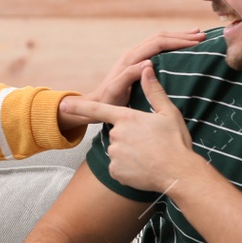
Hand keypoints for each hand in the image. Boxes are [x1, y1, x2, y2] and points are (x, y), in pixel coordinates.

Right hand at [58, 28, 205, 132]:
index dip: (181, 36)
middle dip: (181, 36)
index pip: (162, 39)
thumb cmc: (122, 95)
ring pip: (147, 49)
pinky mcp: (116, 83)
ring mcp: (123, 67)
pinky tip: (149, 64)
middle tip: (202, 35)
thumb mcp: (143, 82)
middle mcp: (131, 56)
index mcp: (139, 55)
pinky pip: (128, 73)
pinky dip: (139, 67)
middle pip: (159, 39)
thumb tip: (179, 67)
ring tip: (189, 42)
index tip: (200, 35)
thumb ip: (156, 73)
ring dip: (169, 43)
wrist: (96, 106)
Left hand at [63, 63, 196, 193]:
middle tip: (151, 144)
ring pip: (118, 151)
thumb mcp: (168, 113)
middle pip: (117, 133)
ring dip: (130, 154)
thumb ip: (154, 91)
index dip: (79, 106)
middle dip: (130, 138)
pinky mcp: (115, 171)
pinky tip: (143, 169)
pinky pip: (119, 168)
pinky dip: (129, 169)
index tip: (63, 104)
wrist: (179, 174)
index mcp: (126, 118)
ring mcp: (114, 154)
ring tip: (150, 157)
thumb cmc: (175, 142)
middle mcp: (116, 135)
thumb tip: (146, 68)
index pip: (98, 109)